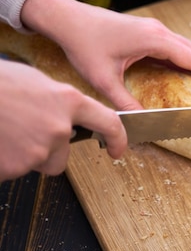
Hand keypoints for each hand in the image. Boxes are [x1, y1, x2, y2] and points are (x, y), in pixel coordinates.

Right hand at [0, 59, 125, 181]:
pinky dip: (6, 161)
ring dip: (26, 154)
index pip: (108, 123)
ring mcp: (37, 150)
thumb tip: (70, 117)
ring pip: (39, 163)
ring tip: (6, 132)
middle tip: (21, 129)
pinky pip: (16, 169)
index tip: (118, 150)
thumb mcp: (34, 81)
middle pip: (63, 154)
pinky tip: (0, 141)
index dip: (118, 139)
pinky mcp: (16, 167)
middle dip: (47, 149)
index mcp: (67, 101)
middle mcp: (59, 128)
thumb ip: (59, 102)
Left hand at [20, 0, 190, 110]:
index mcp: (154, 40)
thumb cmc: (84, 45)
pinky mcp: (147, 31)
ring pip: (186, 47)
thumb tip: (141, 122)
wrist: (68, 19)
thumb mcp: (103, 79)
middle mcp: (158, 32)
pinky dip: (187, 58)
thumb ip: (124, 102)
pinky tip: (187, 70)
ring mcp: (153, 29)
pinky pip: (174, 46)